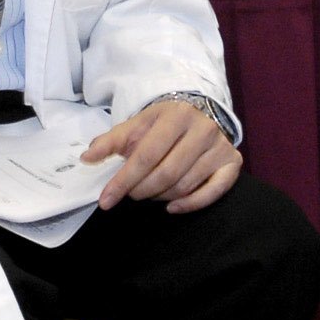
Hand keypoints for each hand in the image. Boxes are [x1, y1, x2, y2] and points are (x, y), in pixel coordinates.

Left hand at [84, 98, 240, 212]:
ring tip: (150, 192)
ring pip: (185, 185)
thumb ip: (110, 141)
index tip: (107, 200)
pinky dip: (191, 204)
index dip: (124, 180)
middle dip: (142, 190)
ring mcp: (220, 147)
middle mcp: (202, 129)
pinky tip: (172, 207)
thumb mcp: (137, 125)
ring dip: (161, 196)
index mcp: (176, 116)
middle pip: (166, 173)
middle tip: (131, 194)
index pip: (146, 155)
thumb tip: (87, 157)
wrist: (199, 112)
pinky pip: (213, 192)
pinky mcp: (232, 162)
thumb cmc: (164, 122)